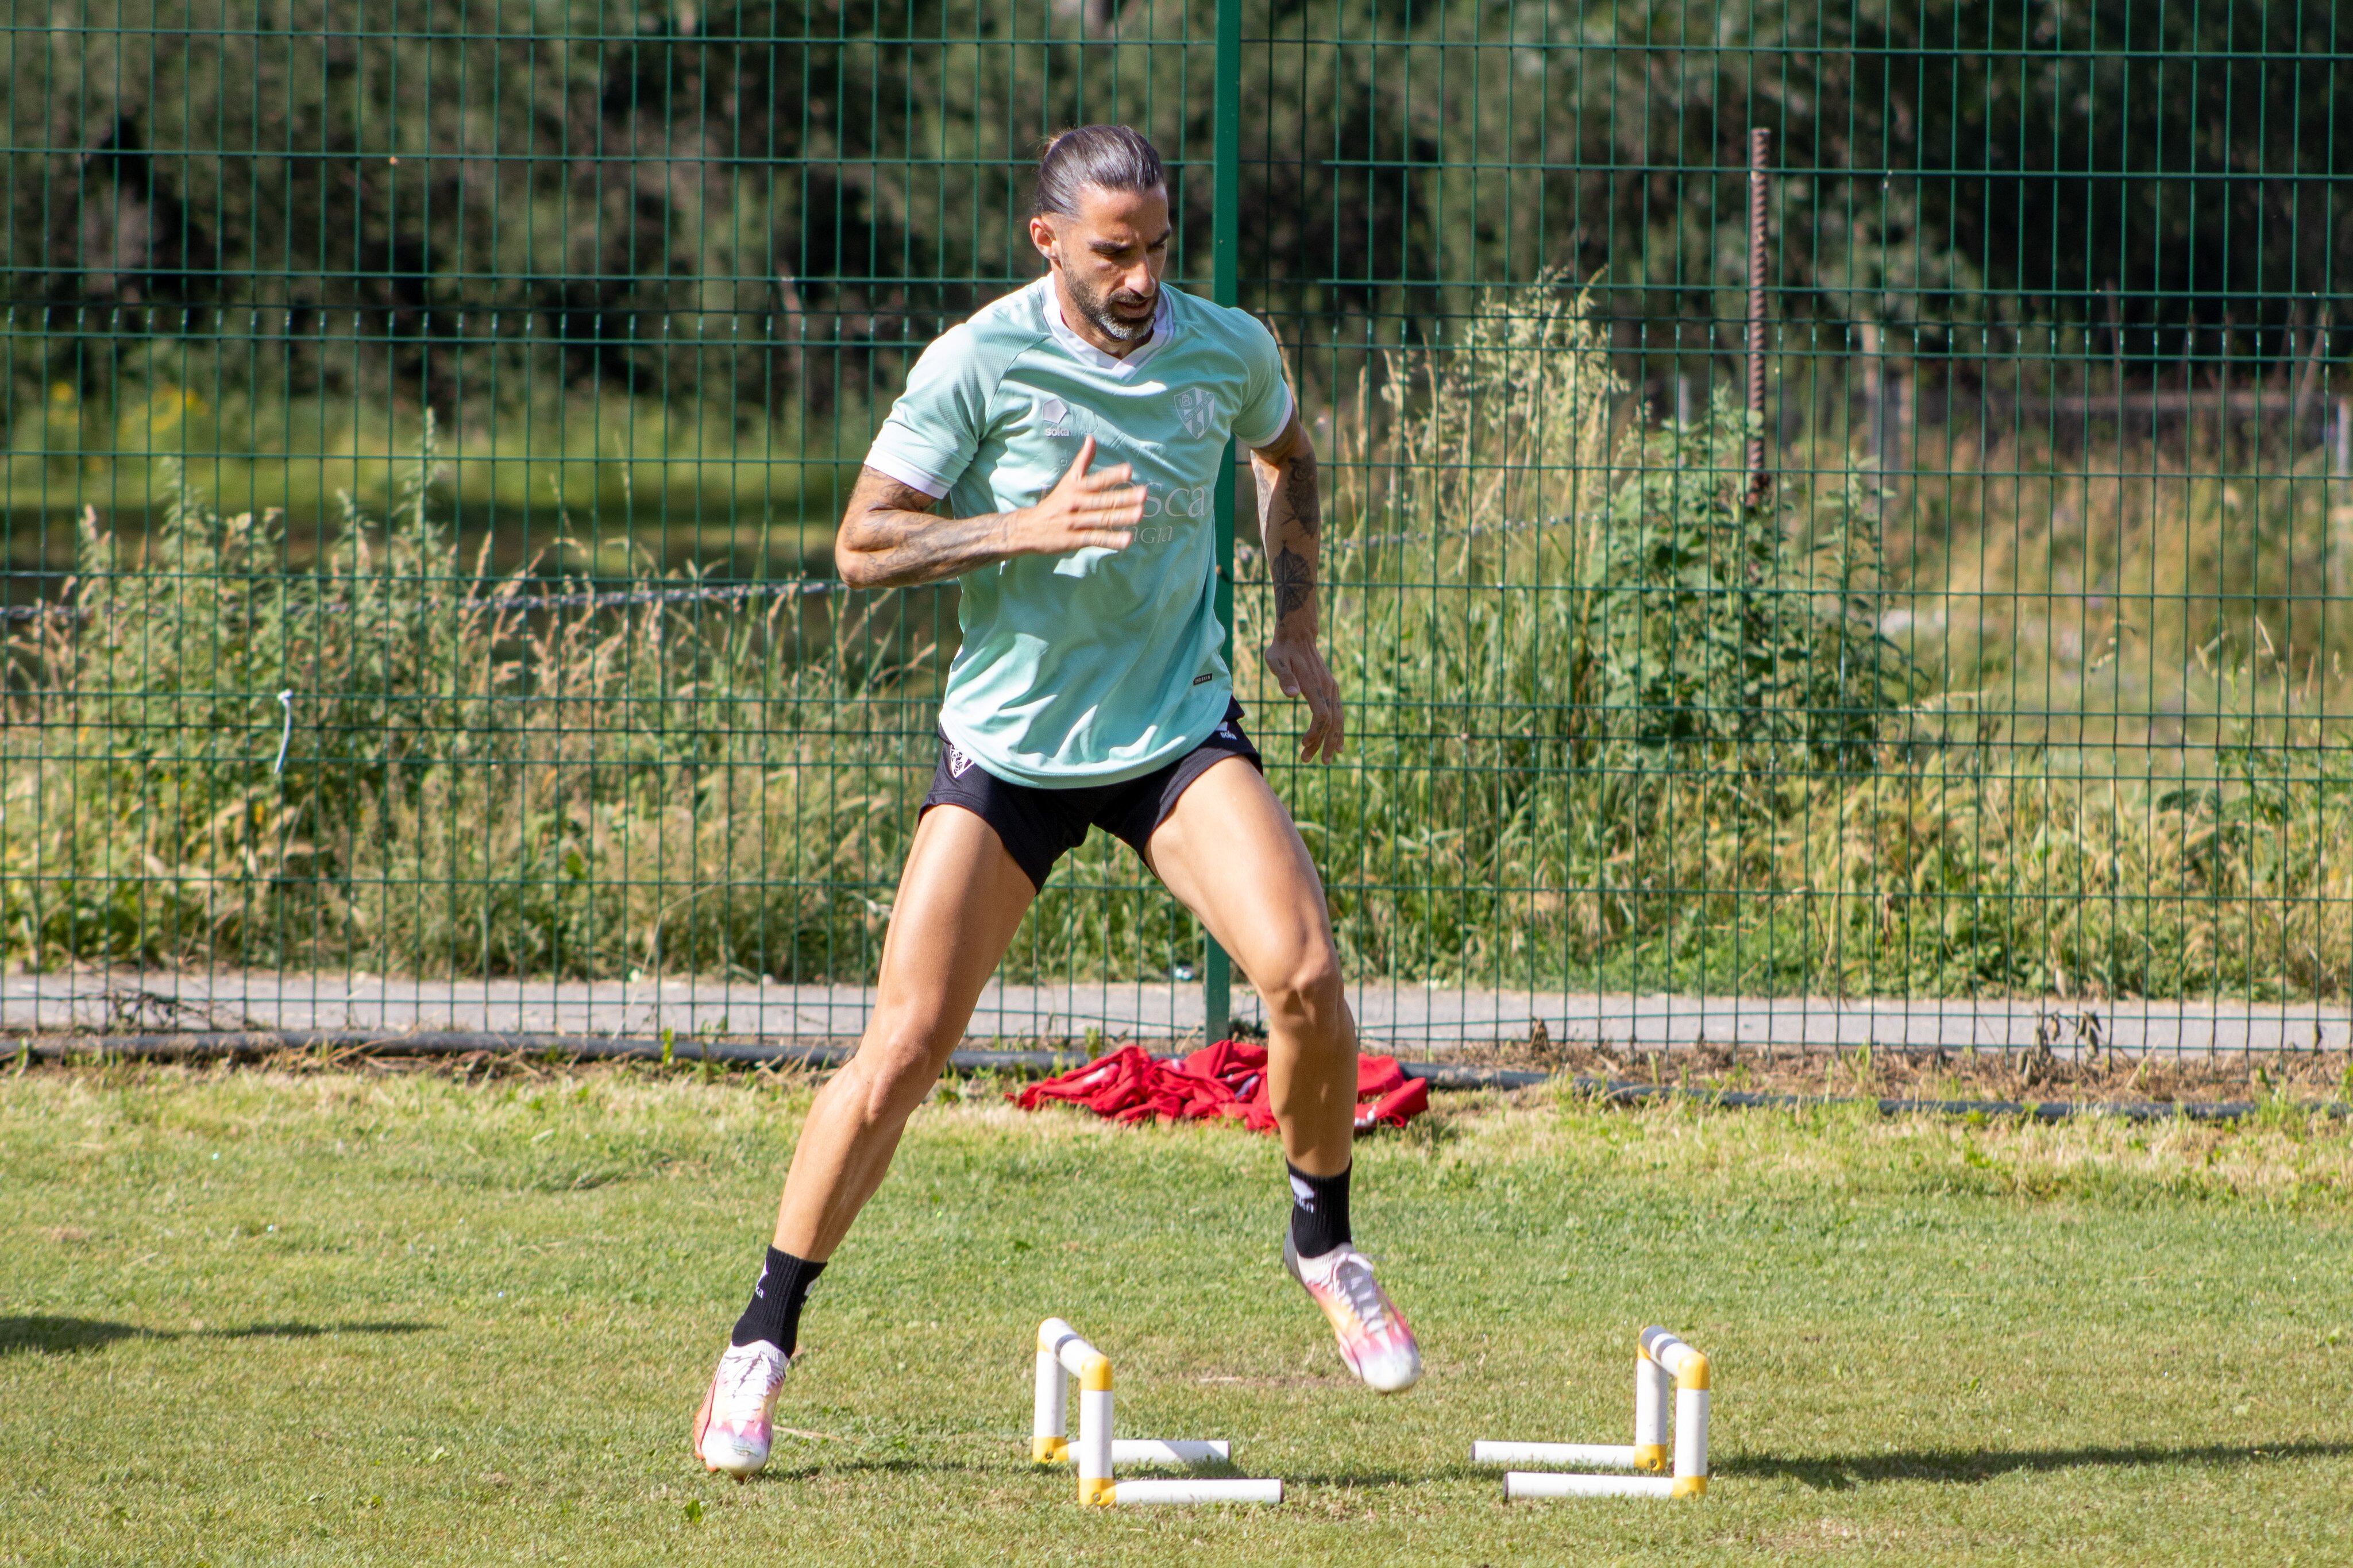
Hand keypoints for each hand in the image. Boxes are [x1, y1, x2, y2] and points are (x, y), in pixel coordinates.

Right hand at [1007, 436, 1144, 557]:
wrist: (1029, 528)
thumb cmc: (1056, 502)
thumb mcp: (1068, 481)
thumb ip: (1082, 461)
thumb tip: (1092, 439)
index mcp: (1076, 487)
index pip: (1097, 480)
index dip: (1112, 475)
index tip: (1129, 471)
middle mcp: (1076, 503)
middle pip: (1103, 500)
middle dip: (1124, 497)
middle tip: (1144, 493)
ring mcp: (1076, 522)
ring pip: (1101, 519)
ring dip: (1122, 517)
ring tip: (1140, 514)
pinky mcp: (1075, 540)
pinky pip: (1096, 539)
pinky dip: (1112, 540)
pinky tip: (1128, 540)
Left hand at [1264, 628, 1344, 761]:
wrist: (1298, 634)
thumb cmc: (1282, 650)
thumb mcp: (1276, 661)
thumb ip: (1283, 677)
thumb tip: (1291, 694)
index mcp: (1314, 684)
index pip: (1321, 715)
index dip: (1315, 732)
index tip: (1303, 744)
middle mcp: (1328, 687)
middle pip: (1331, 722)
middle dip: (1322, 743)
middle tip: (1307, 759)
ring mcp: (1331, 688)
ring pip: (1338, 719)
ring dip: (1331, 740)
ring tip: (1325, 759)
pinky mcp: (1331, 688)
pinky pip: (1338, 713)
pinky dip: (1338, 730)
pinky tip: (1337, 744)